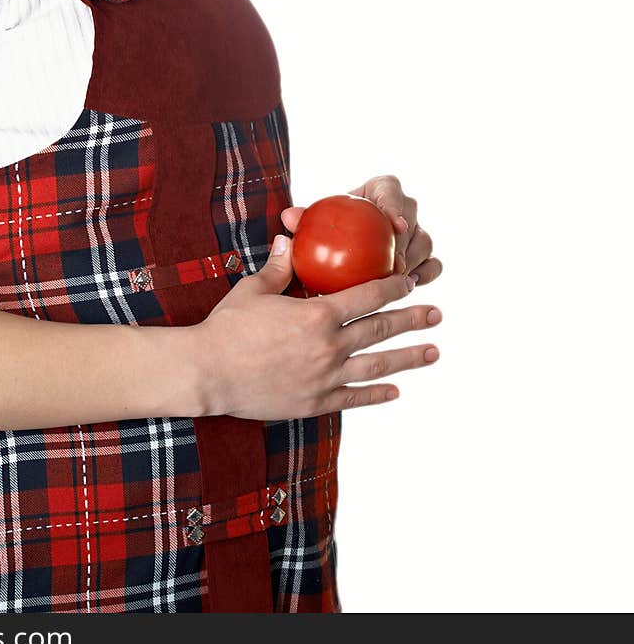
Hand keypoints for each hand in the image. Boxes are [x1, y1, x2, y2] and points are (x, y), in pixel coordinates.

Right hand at [195, 233, 441, 419]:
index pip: (368, 296)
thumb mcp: (253, 291)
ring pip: (377, 365)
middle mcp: (329, 346)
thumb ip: (279, 268)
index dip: (393, 287)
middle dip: (413, 319)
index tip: (409, 282)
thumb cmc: (226, 329)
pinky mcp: (314, 403)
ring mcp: (324, 377)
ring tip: (433, 352)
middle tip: (436, 314)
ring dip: (409, 358)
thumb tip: (291, 241)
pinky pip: (354, 398)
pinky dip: (377, 394)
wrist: (207, 373)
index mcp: (317, 314)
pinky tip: (396, 391)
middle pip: (381, 329)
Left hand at [280, 174, 442, 286]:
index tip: (395, 226)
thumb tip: (289, 217)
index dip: (396, 205)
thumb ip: (302, 219)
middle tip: (391, 266)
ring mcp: (415, 233)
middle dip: (405, 244)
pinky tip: (408, 288)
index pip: (390, 190)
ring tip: (396, 282)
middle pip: (412, 220)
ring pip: (424, 244)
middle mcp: (402, 208)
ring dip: (413, 263)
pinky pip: (431, 266)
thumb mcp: (312, 224)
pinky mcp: (421, 257)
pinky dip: (422, 276)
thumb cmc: (325, 230)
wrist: (336, 249)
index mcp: (378, 190)